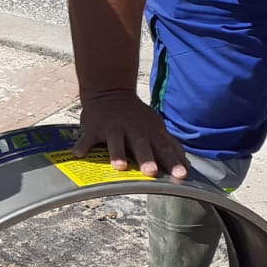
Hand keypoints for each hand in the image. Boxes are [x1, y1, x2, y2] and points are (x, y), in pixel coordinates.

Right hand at [73, 90, 187, 176]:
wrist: (111, 92)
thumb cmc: (136, 116)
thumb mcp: (155, 127)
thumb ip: (169, 145)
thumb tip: (186, 164)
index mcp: (150, 132)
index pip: (164, 149)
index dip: (173, 162)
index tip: (181, 175)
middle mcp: (134, 130)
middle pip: (141, 146)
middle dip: (146, 158)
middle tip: (151, 172)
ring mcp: (113, 128)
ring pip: (116, 143)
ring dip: (117, 154)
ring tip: (119, 168)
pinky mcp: (94, 128)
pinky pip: (87, 138)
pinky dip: (83, 145)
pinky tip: (79, 154)